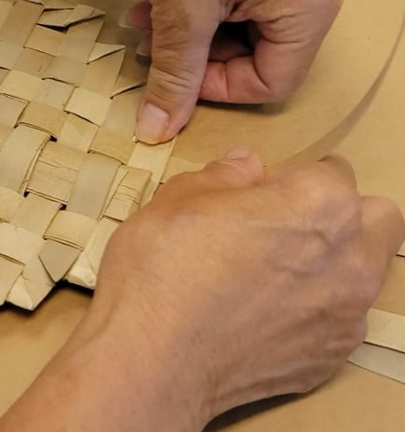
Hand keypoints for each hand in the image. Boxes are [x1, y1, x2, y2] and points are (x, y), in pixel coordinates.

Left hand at [27, 0, 346, 142]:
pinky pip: (244, 2)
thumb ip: (174, 79)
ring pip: (245, 30)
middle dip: (199, 57)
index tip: (176, 77)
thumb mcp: (182, 15)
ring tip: (147, 19)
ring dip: (192, 33)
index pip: (272, 82)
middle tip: (154, 46)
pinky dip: (202, 9)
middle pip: (259, 56)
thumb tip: (156, 133)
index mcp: (312, 6)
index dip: (219, 90)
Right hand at [82, 151, 402, 427]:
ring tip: (269, 271)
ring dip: (330, 260)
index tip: (257, 190)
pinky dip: (312, 307)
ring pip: (361, 271)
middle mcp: (350, 259)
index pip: (329, 170)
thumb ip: (226, 174)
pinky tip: (261, 311)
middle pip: (375, 218)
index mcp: (320, 203)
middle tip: (282, 222)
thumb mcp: (182, 195)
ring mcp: (344, 316)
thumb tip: (246, 165)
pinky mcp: (328, 360)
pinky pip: (337, 318)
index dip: (287, 176)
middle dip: (337, 212)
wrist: (149, 356)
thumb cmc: (163, 266)